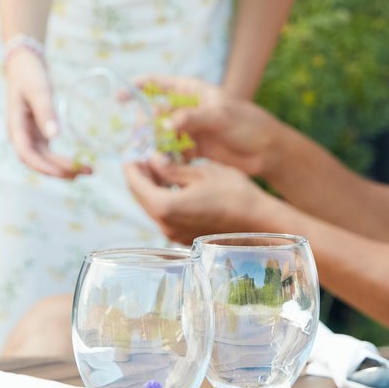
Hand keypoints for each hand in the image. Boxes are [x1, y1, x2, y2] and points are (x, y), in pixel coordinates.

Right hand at [4, 50, 87, 179]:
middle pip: (37, 160)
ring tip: (85, 170)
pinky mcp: (38, 132)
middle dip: (59, 170)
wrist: (24, 64)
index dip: (43, 166)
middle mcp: (20, 135)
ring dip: (62, 167)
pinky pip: (49, 151)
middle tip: (83, 172)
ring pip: (44, 158)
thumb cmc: (29, 75)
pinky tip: (77, 162)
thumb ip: (45, 113)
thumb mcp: (38, 91)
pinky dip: (61, 159)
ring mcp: (29, 134)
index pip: (26, 154)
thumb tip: (55, 137)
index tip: (64, 172)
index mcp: (15, 127)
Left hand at [123, 156, 277, 242]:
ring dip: (150, 187)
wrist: (258, 222)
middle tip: (141, 155)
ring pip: (152, 206)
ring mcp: (173, 234)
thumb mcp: (201, 172)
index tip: (130, 150)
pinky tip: (171, 184)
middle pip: (140, 197)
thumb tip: (153, 160)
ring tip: (156, 166)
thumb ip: (172, 168)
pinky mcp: (183, 237)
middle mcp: (165, 225)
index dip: (131, 165)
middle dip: (139, 175)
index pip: (136, 183)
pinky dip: (162, 198)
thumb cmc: (234, 193)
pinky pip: (165, 215)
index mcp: (165, 206)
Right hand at [140, 76, 278, 179]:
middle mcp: (186, 109)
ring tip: (146, 155)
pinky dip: (164, 157)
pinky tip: (161, 166)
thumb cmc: (247, 124)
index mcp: (191, 91)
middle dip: (143, 124)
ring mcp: (188, 129)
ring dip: (152, 143)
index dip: (137, 87)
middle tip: (138, 138)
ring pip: (160, 134)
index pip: (158, 83)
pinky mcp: (192, 148)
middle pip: (154, 112)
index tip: (120, 96)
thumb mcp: (221, 117)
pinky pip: (171, 151)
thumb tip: (166, 124)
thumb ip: (193, 118)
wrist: (266, 151)